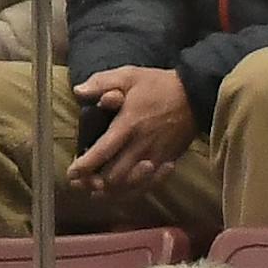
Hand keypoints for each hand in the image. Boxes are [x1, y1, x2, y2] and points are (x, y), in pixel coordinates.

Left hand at [68, 67, 193, 192]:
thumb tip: (79, 92)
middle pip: (116, 175)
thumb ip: (102, 82)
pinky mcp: (168, 161)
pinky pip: (150, 184)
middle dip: (95, 183)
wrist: (196, 97)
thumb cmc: (160, 85)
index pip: (104, 150)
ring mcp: (157, 156)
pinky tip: (123, 191)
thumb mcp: (128, 75)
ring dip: (113, 191)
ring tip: (97, 192)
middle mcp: (142, 145)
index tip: (72, 173)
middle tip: (79, 184)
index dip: (86, 165)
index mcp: (129, 125)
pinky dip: (135, 191)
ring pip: (132, 184)